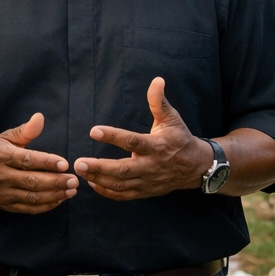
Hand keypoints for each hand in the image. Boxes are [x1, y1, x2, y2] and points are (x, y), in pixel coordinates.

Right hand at [0, 113, 76, 213]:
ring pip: (31, 197)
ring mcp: (3, 193)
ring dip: (54, 195)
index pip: (26, 160)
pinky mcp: (6, 205)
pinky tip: (61, 198)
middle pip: (31, 181)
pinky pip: (29, 208)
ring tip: (72, 190)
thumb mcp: (6, 137)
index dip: (46, 162)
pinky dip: (46, 205)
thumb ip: (26, 130)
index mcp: (1, 155)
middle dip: (55, 182)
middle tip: (73, 180)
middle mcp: (1, 176)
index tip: (65, 164)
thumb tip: (40, 117)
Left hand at [79, 77, 210, 199]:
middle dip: (99, 167)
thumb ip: (159, 101)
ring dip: (98, 179)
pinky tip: (92, 183)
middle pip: (122, 170)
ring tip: (80, 170)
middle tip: (79, 162)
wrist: (195, 167)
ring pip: (120, 184)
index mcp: (157, 146)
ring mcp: (147, 181)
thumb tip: (157, 80)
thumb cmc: (180, 139)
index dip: (113, 136)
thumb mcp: (172, 118)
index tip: (93, 131)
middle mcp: (151, 166)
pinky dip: (106, 192)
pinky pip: (123, 195)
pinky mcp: (145, 191)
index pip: (132, 141)